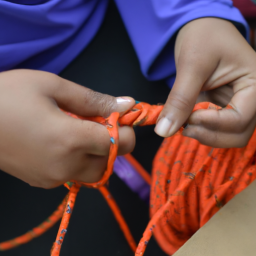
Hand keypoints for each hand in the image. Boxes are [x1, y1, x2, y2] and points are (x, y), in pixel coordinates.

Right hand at [0, 70, 134, 187]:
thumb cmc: (7, 95)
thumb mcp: (52, 86)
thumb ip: (94, 99)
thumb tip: (127, 104)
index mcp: (70, 139)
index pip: (121, 143)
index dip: (127, 129)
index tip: (119, 115)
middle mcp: (65, 165)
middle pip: (111, 160)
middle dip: (114, 141)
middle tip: (98, 120)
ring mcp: (53, 178)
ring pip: (95, 171)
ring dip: (98, 153)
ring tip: (80, 130)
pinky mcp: (43, 182)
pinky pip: (75, 174)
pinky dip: (80, 159)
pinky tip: (64, 142)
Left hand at [155, 18, 255, 147]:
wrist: (202, 29)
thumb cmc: (203, 37)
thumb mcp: (192, 64)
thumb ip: (180, 99)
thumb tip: (164, 131)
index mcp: (255, 83)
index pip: (240, 118)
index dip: (212, 124)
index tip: (187, 118)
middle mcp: (252, 98)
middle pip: (238, 134)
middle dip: (208, 135)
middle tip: (183, 126)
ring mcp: (239, 104)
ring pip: (229, 136)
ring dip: (205, 135)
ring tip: (183, 123)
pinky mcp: (225, 107)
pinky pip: (218, 129)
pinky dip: (201, 129)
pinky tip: (186, 120)